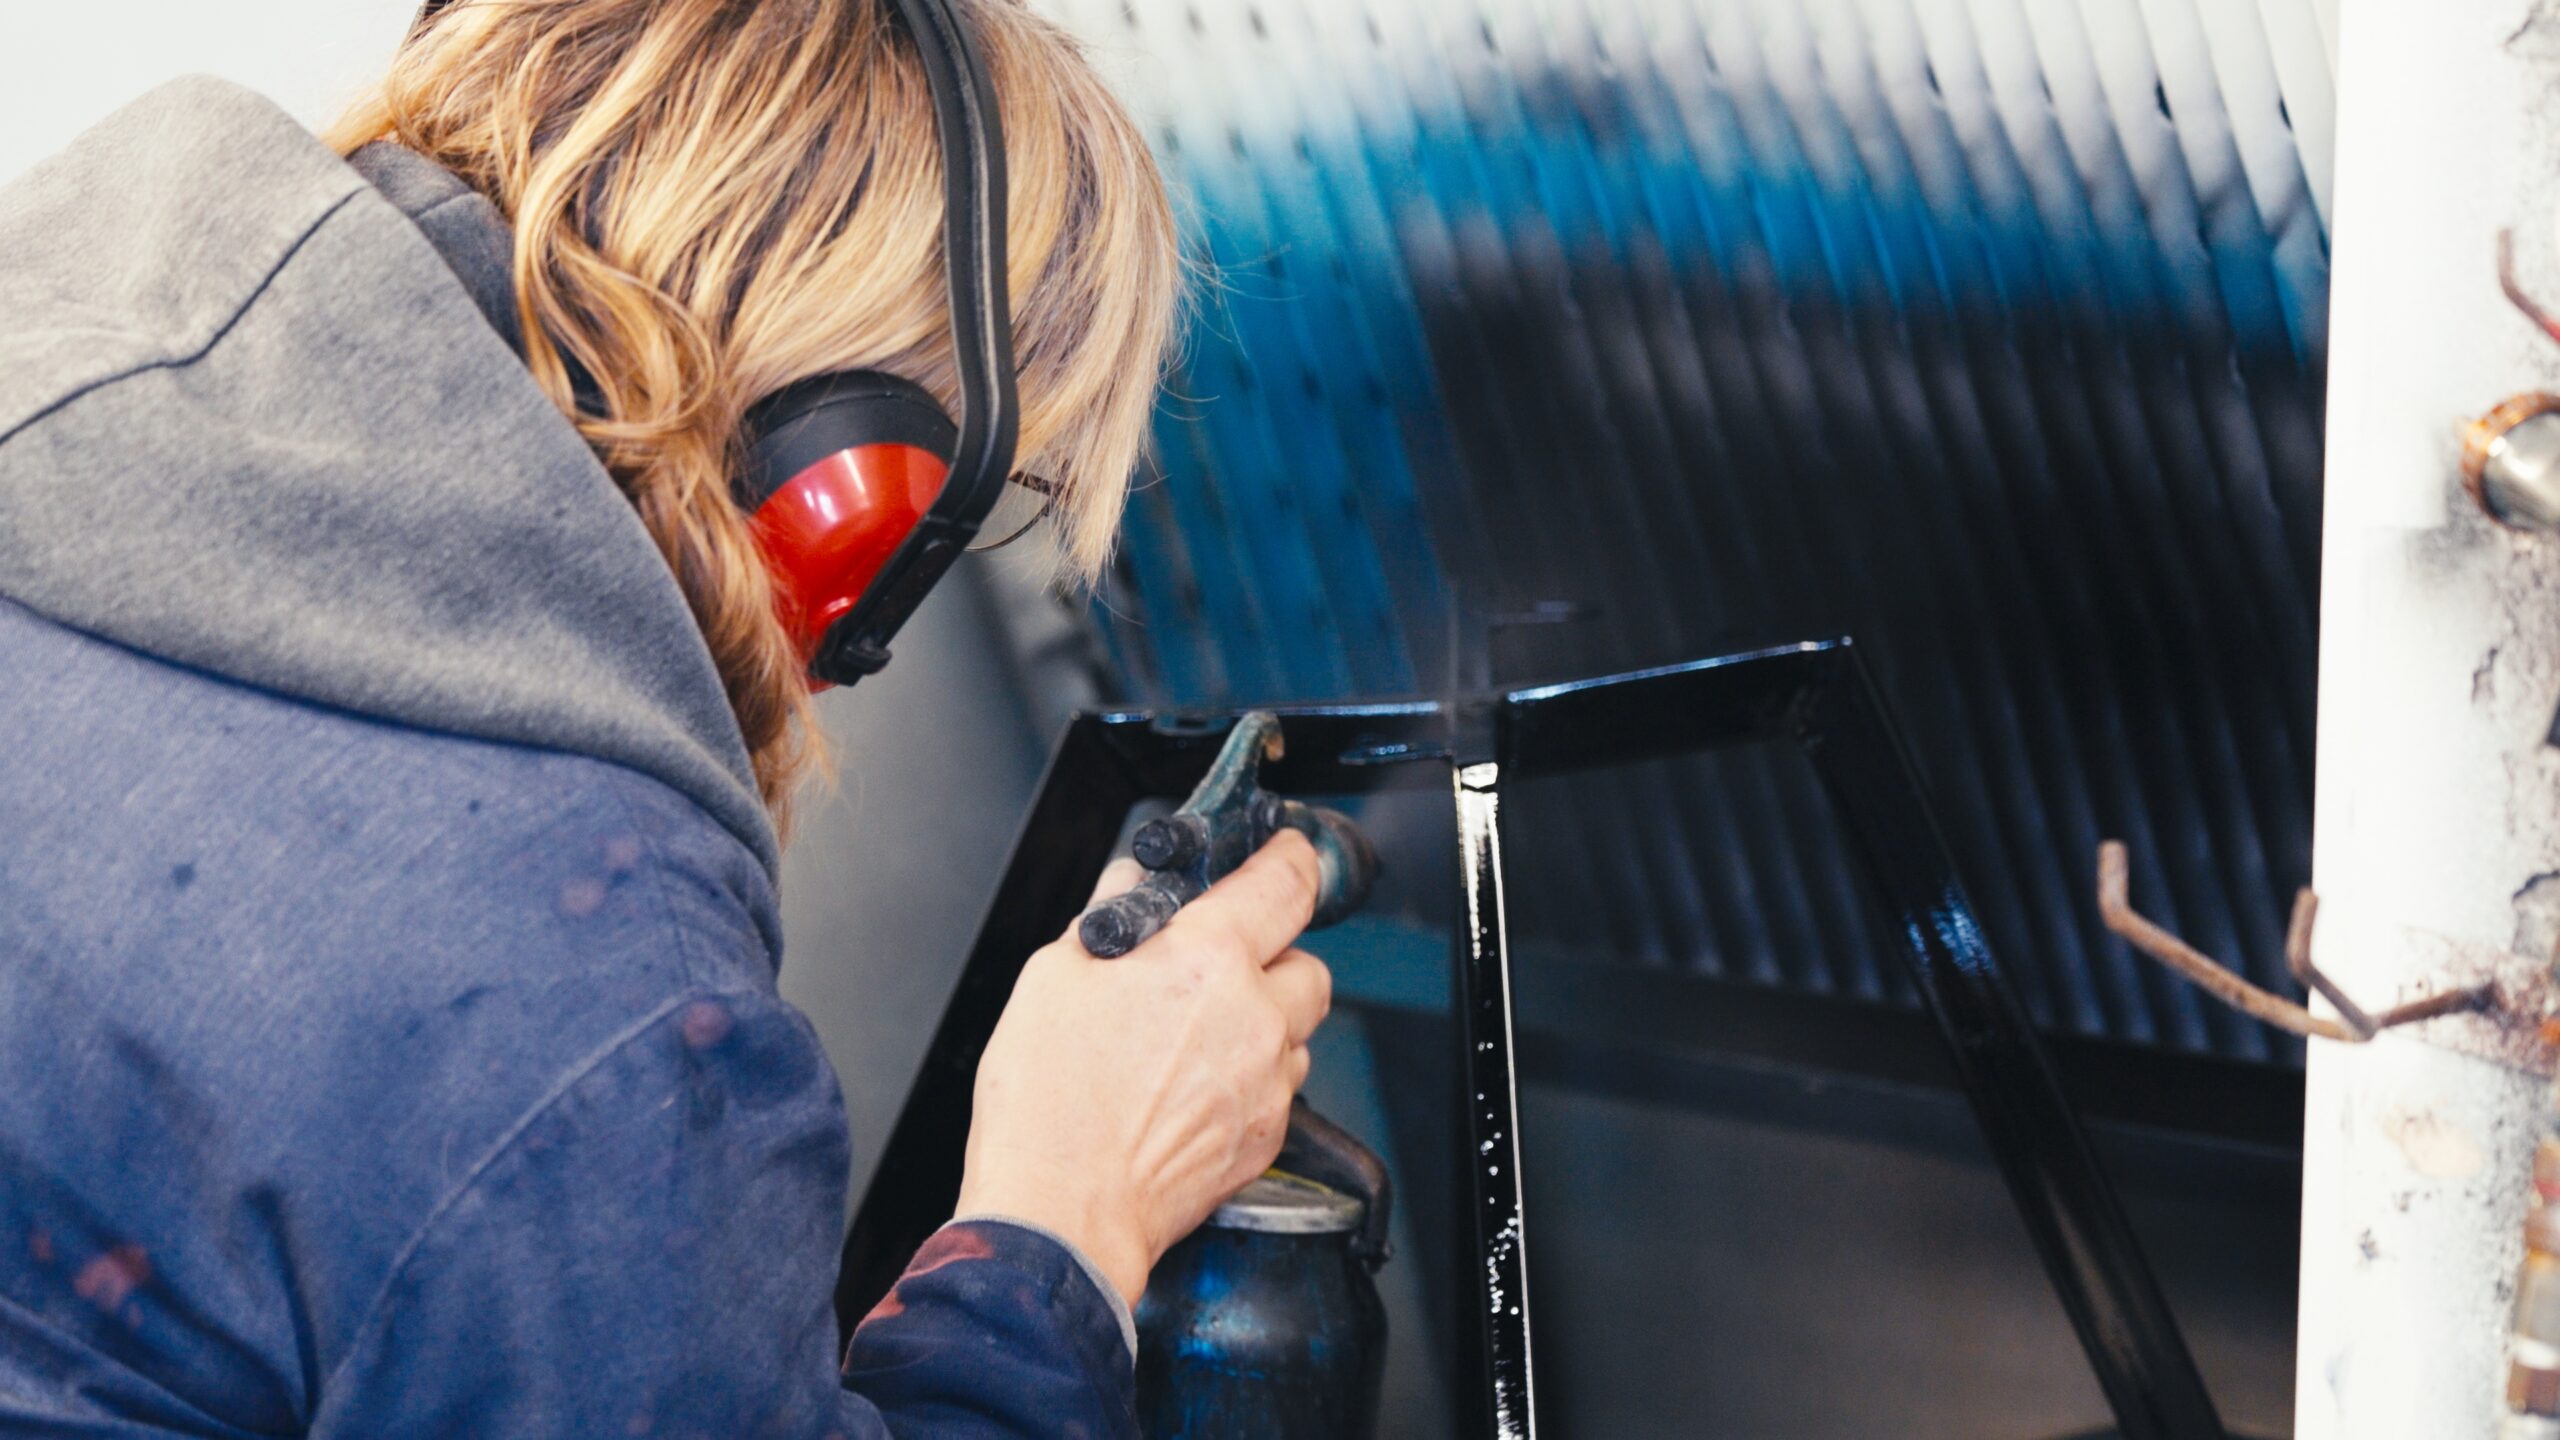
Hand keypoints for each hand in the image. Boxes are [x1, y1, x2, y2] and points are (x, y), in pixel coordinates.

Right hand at [952, 829, 1333, 1306]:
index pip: (1287, 882)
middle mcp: (1255, 1016)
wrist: (1062, 1211)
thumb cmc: (1049, 1102)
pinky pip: (1280, 1087)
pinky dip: (1252, 1077)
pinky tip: (1195, 1088)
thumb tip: (1133, 885)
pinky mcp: (1267, 1135)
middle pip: (1306, 962)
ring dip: (1265, 1022)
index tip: (1285, 853)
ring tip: (1197, 1038)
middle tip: (1217, 966)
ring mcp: (1268, 1081)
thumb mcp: (1056, 975)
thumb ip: (1112, 917)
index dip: (1290, 858)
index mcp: (1208, 959)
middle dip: (1271, 956)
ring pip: (1297, 1030)